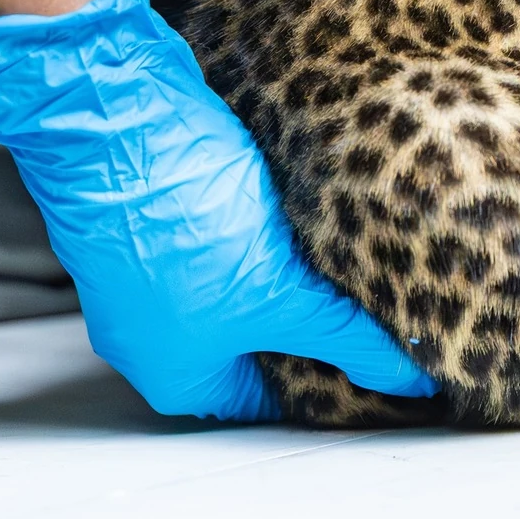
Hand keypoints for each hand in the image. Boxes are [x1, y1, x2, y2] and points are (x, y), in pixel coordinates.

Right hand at [0, 0, 433, 419]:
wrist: (112, 115)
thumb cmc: (173, 217)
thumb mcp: (277, 294)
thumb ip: (343, 338)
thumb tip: (407, 375)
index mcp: (176, 375)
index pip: (271, 403)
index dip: (334, 385)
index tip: (390, 366)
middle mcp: (158, 331)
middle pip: (260, 343)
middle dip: (320, 325)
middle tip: (391, 306)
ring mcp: (157, 268)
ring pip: (249, 285)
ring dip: (299, 271)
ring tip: (365, 253)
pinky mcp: (165, 213)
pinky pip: (233, 237)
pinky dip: (273, 230)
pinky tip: (321, 209)